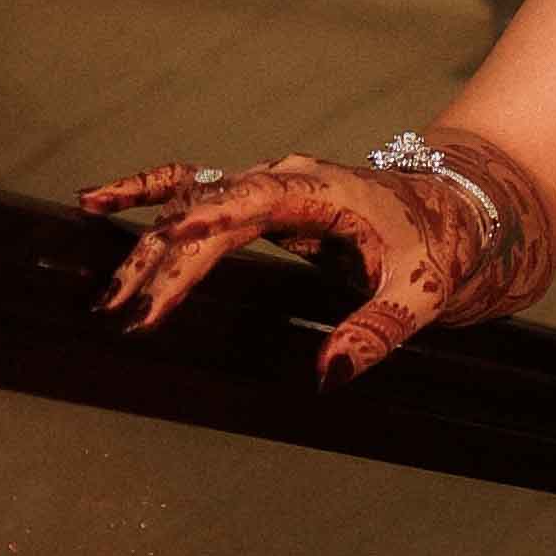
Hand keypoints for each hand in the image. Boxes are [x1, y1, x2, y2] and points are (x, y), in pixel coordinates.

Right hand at [81, 150, 491, 385]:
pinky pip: (194, 194)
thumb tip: (327, 376)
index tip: (165, 259)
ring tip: (108, 295)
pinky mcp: (259, 199)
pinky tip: (95, 201)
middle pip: (205, 212)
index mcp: (322, 191)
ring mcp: (268, 186)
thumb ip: (376, 332)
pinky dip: (147, 197)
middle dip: (162, 262)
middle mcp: (284, 180)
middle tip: (126, 314)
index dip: (204, 232)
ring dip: (146, 247)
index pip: (250, 207)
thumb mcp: (421, 293)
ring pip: (189, 204)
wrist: (460, 207)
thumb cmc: (442, 245)